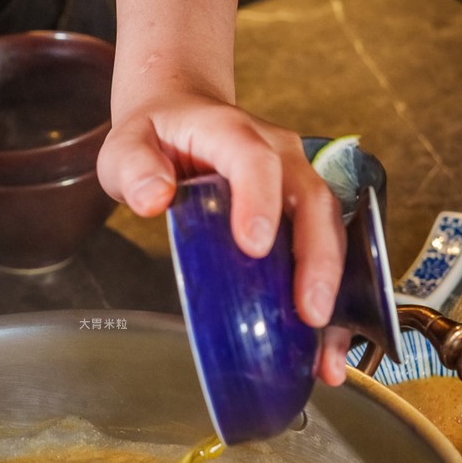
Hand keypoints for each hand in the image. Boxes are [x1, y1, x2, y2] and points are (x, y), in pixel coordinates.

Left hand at [97, 91, 350, 384]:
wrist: (183, 115)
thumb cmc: (157, 135)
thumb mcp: (126, 146)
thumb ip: (133, 168)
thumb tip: (153, 199)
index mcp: (232, 132)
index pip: (255, 160)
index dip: (260, 200)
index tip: (254, 246)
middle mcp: (278, 154)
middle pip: (312, 200)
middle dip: (317, 259)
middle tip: (309, 311)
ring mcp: (297, 181)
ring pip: (331, 228)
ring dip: (335, 288)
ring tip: (327, 346)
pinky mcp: (303, 211)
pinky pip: (326, 249)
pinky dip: (331, 297)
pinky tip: (325, 345)